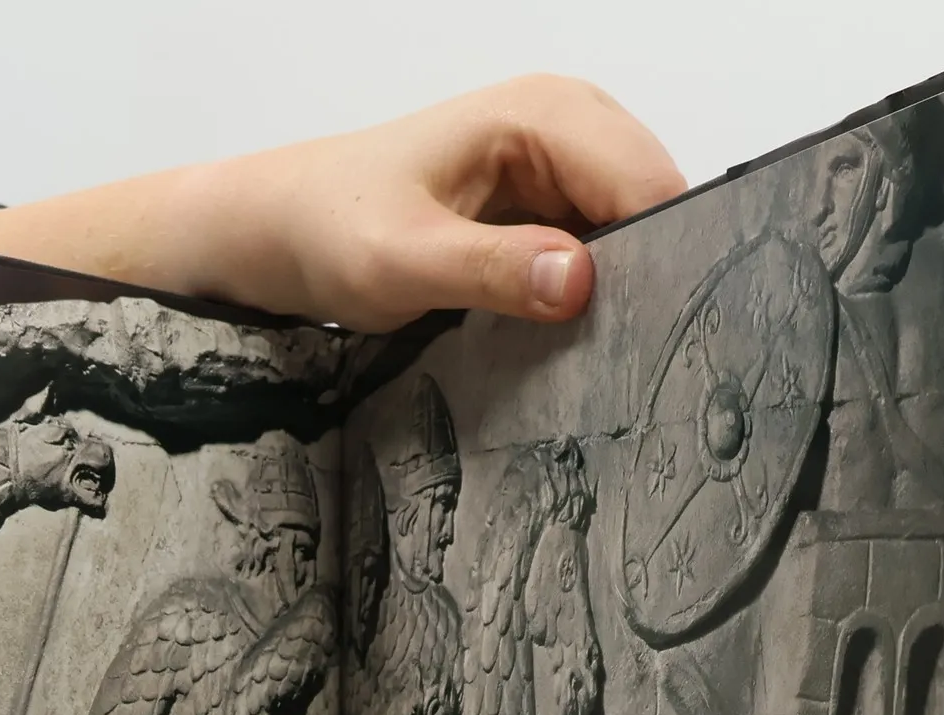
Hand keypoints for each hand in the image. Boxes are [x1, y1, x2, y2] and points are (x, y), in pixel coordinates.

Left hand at [0, 76, 683, 329]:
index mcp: (546, 115)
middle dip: (653, 284)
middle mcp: (569, 128)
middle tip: (635, 370)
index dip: (667, 262)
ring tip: (610, 368)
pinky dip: (596, 302)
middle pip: (658, 213)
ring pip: (635, 241)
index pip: (652, 186)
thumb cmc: (327, 230)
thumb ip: (491, 271)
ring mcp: (561, 169)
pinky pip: (599, 257)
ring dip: (625, 300)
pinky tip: (578, 350)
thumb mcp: (402, 262)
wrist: (276, 231)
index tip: (658, 342)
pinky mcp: (545, 211)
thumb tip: (580, 280)